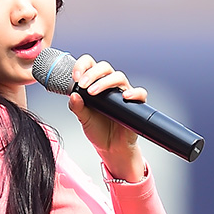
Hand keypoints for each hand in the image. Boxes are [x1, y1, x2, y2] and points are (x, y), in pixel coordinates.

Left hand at [68, 54, 147, 182]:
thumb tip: (73, 95)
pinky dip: (134, 92)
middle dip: (92, 73)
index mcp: (95, 84)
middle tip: (83, 84)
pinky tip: (125, 96)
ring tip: (94, 92)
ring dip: (105, 82)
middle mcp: (110, 86)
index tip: (75, 76)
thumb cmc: (98, 131)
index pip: (90, 65)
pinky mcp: (135, 104)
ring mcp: (123, 93)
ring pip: (119, 77)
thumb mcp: (83, 119)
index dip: (82, 66)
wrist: (111, 147)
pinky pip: (140, 93)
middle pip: (105, 67)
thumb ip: (77, 107)